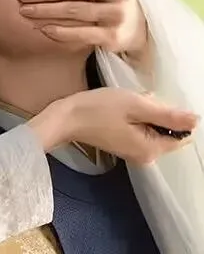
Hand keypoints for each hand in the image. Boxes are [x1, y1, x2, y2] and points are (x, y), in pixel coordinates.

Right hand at [29, 88, 197, 164]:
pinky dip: (136, 116)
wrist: (66, 117)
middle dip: (157, 112)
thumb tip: (196, 121)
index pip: (180, 136)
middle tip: (136, 100)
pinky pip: (141, 129)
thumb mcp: (135, 105)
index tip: (153, 101)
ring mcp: (133, 152)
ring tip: (126, 102)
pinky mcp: (123, 144)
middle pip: (167, 132)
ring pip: (153, 128)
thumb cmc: (99, 109)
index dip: (173, 115)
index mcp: (151, 150)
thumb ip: (167, 115)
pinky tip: (121, 107)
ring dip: (145, 112)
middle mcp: (145, 156)